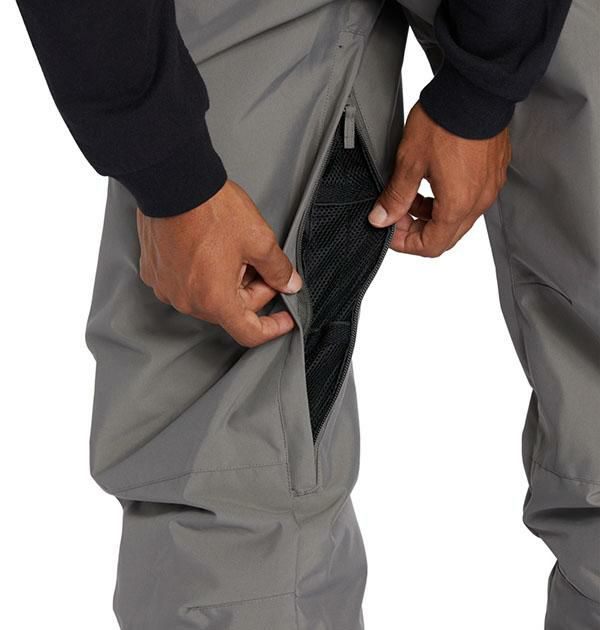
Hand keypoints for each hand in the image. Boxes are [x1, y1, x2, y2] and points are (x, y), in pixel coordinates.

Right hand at [137, 180, 301, 346]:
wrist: (173, 181)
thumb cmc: (212, 209)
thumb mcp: (259, 240)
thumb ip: (279, 269)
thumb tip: (289, 284)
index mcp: (214, 300)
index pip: (249, 332)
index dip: (272, 328)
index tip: (284, 319)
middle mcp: (187, 301)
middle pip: (230, 311)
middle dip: (252, 291)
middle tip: (260, 263)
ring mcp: (167, 288)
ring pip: (208, 297)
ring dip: (226, 282)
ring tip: (231, 250)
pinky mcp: (154, 273)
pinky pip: (186, 284)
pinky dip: (202, 274)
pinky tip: (210, 249)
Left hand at [369, 102, 510, 256]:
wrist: (476, 88)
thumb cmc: (445, 121)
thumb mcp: (409, 162)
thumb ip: (395, 196)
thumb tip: (380, 219)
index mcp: (458, 205)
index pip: (431, 245)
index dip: (406, 244)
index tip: (389, 230)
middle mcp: (479, 201)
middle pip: (446, 235)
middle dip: (417, 229)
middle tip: (397, 213)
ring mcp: (490, 187)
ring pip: (457, 218)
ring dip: (431, 214)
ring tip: (410, 193)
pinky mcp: (493, 172)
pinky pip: (469, 199)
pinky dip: (447, 199)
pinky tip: (431, 181)